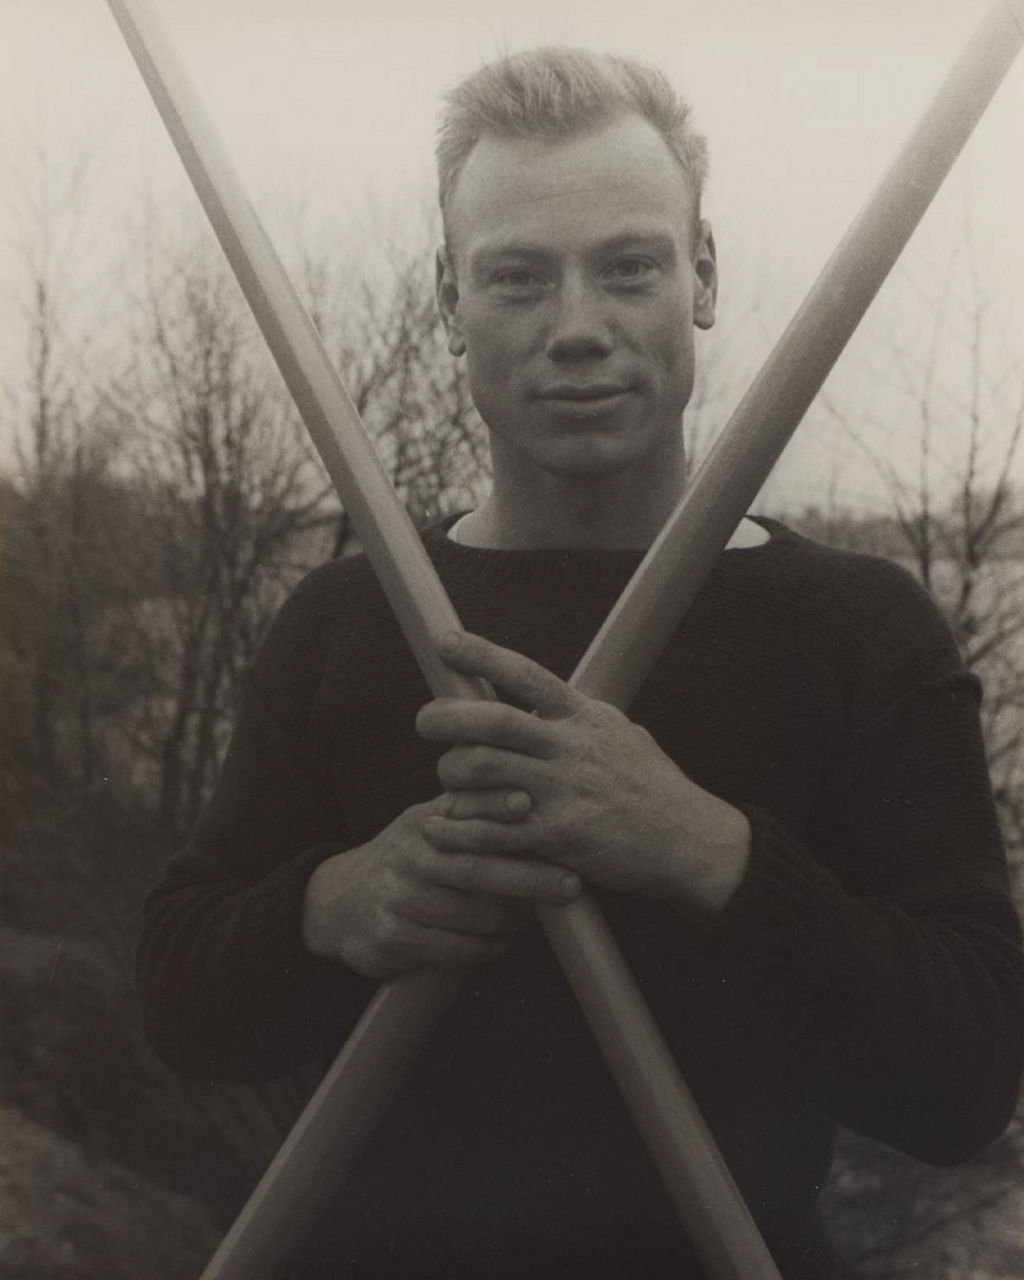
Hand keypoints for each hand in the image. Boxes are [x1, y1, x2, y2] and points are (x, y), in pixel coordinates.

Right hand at [302, 797, 580, 979]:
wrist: (341, 903)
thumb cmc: (408, 858)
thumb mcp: (429, 823)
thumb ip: (472, 807)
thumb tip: (532, 789)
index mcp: (424, 822)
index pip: (462, 809)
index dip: (494, 805)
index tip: (528, 803)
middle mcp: (410, 854)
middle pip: (476, 868)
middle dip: (529, 878)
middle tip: (571, 885)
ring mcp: (399, 896)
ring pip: (473, 915)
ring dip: (513, 920)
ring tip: (538, 917)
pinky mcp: (394, 936)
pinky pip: (456, 948)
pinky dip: (487, 947)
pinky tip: (501, 942)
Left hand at [416, 631, 749, 911]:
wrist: (690, 841)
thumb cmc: (653, 787)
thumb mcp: (620, 734)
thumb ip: (577, 717)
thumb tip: (540, 698)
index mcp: (584, 717)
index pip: (526, 674)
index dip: (481, 654)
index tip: (444, 641)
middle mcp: (572, 748)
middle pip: (495, 721)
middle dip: (448, 718)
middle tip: (423, 721)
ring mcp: (565, 792)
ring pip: (486, 771)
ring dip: (453, 774)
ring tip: (446, 779)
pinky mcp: (560, 836)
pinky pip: (496, 829)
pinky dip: (464, 827)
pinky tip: (445, 826)